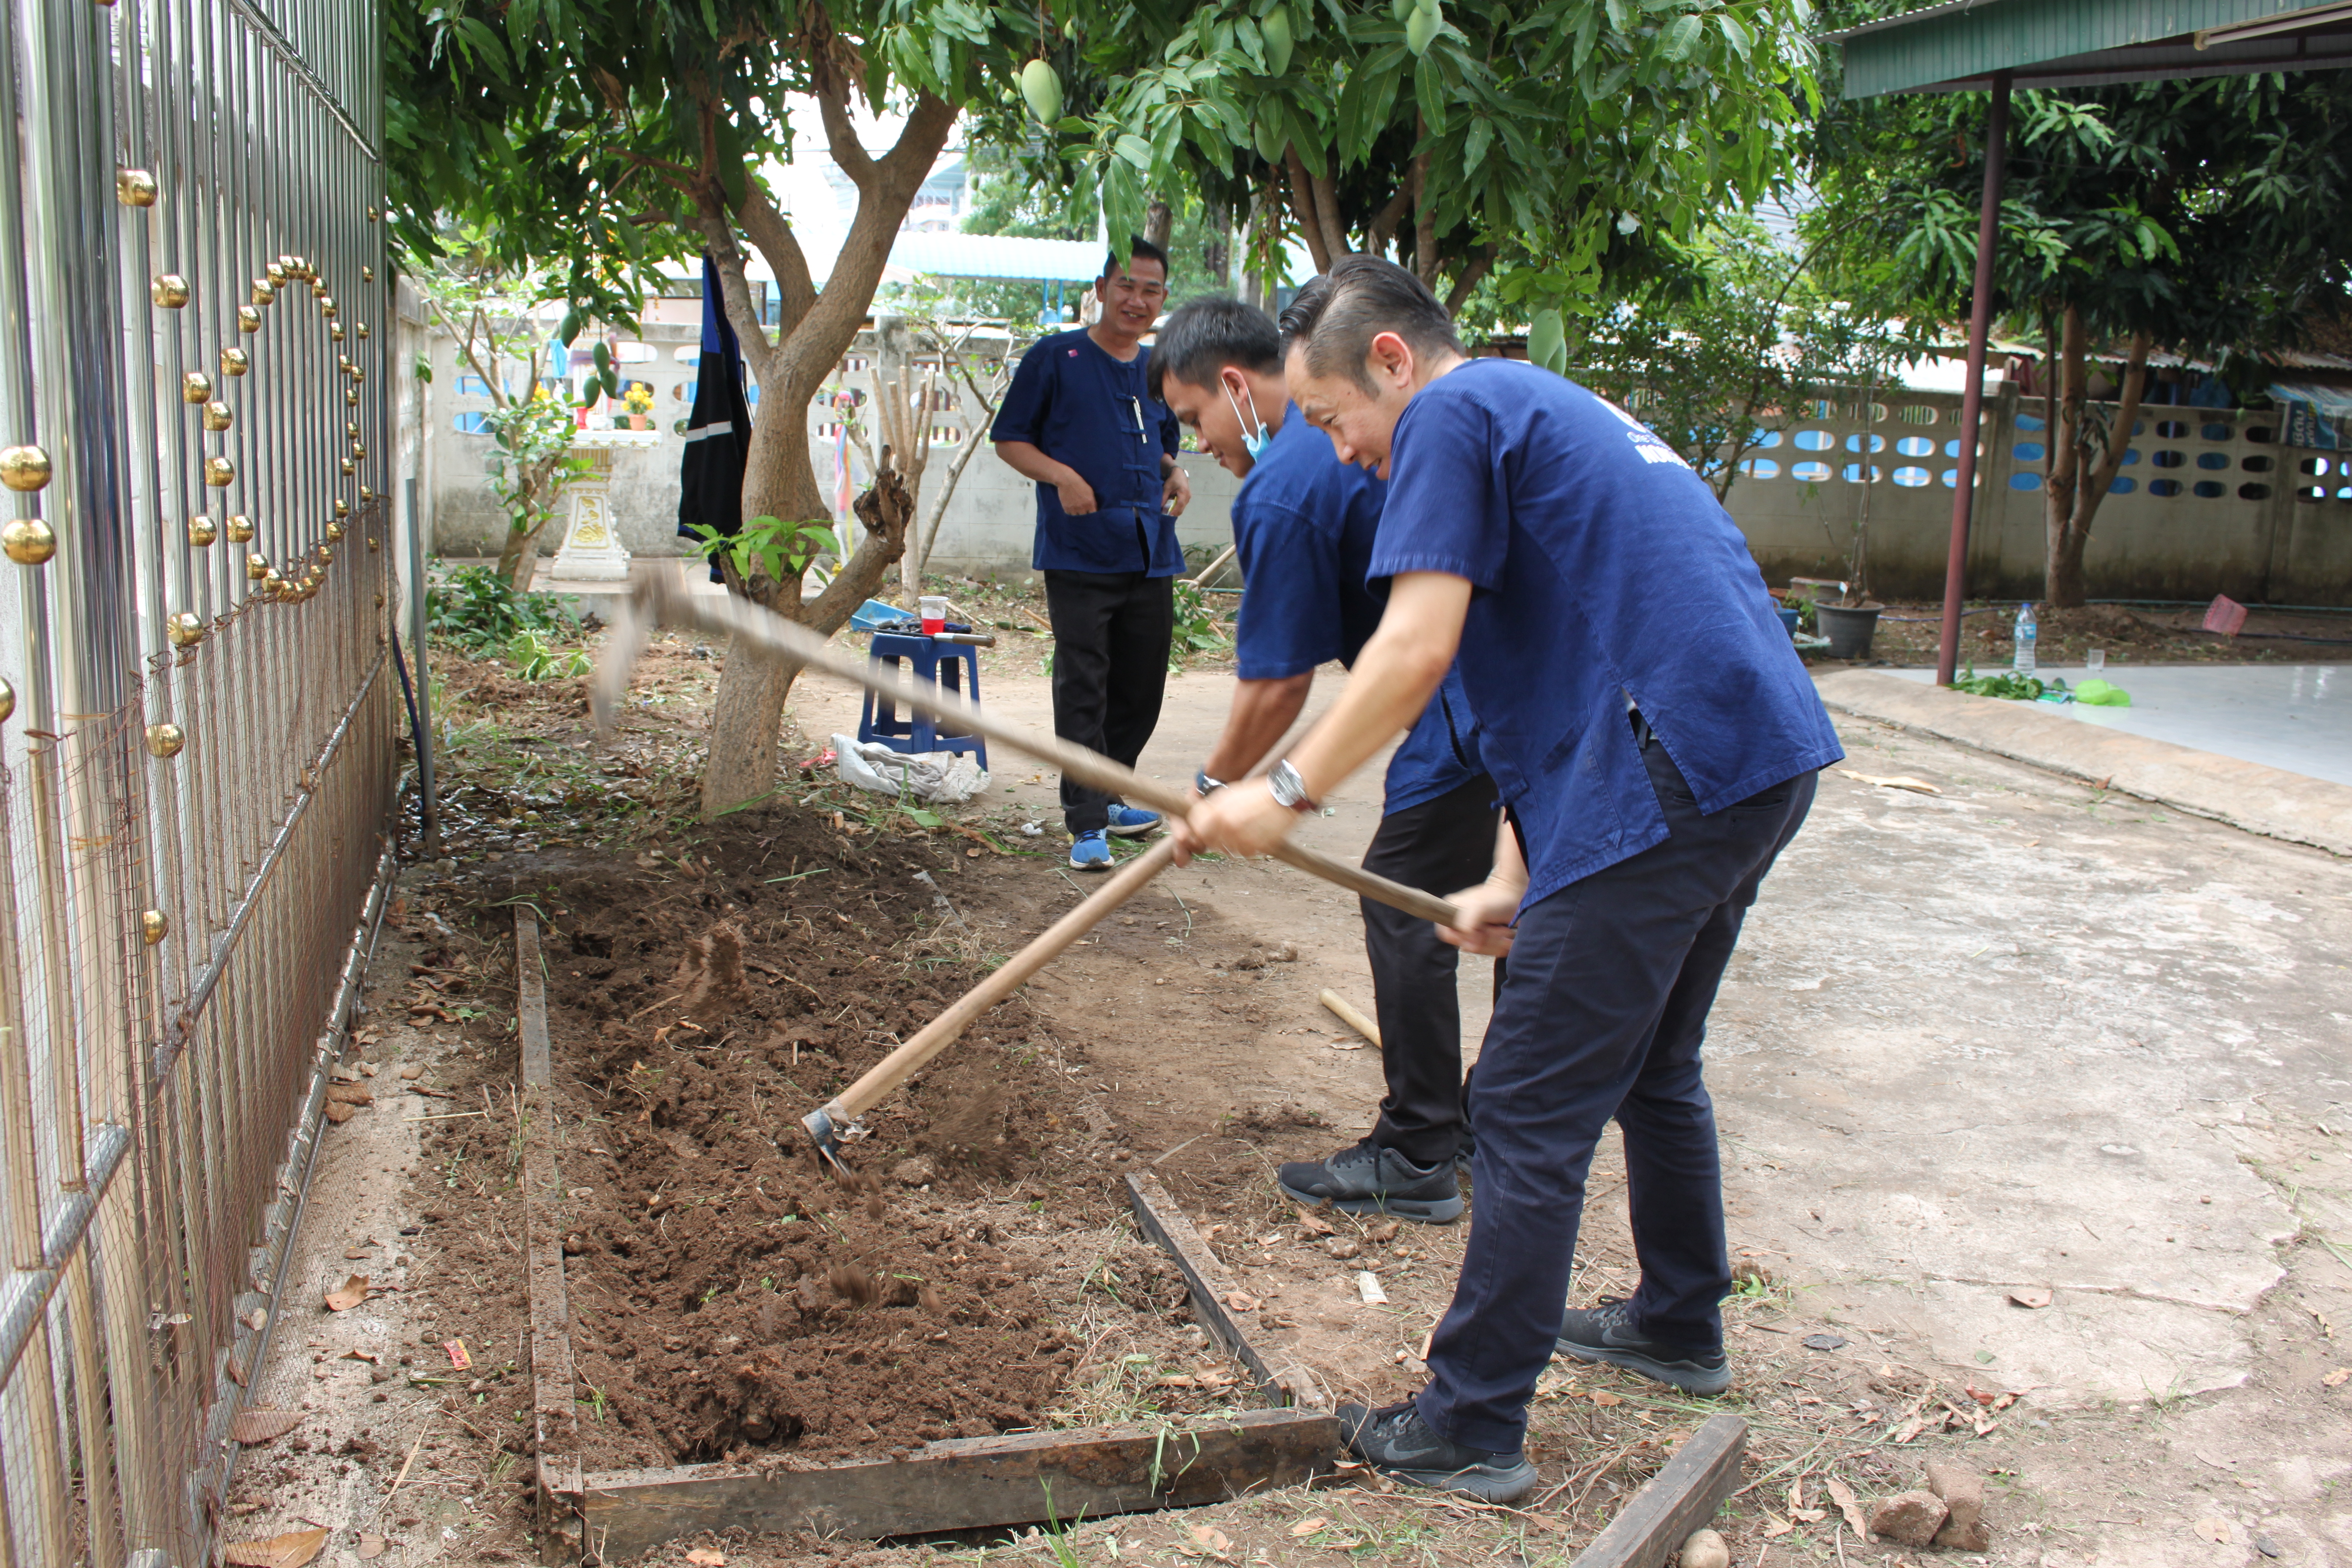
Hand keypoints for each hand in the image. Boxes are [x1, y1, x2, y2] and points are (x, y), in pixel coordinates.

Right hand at [1056, 474, 1098, 514]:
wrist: (1066, 480)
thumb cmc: (1080, 483)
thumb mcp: (1090, 491)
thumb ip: (1093, 501)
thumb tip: (1095, 509)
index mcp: (1090, 503)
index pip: (1094, 515)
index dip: (1093, 515)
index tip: (1092, 514)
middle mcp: (1082, 508)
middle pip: (1086, 517)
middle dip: (1086, 515)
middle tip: (1085, 514)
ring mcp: (1074, 509)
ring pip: (1078, 517)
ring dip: (1078, 515)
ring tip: (1078, 511)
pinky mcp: (1066, 508)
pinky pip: (1070, 515)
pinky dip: (1071, 513)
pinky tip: (1072, 509)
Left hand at [1162, 462, 1191, 517]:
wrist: (1179, 474)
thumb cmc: (1173, 480)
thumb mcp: (1166, 487)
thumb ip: (1164, 497)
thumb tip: (1160, 506)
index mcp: (1183, 492)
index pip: (1179, 504)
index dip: (1174, 510)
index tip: (1169, 515)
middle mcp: (1188, 496)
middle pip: (1182, 508)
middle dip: (1175, 513)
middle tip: (1167, 516)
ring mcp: (1188, 498)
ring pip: (1182, 508)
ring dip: (1176, 511)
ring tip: (1168, 513)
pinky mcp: (1187, 498)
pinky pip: (1182, 506)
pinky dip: (1177, 508)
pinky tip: (1172, 509)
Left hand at [1172, 780, 1298, 864]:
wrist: (1285, 796)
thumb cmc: (1256, 793)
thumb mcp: (1229, 794)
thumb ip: (1212, 808)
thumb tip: (1198, 819)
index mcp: (1219, 813)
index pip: (1198, 829)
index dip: (1200, 827)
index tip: (1206, 826)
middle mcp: (1228, 828)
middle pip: (1211, 842)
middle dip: (1215, 837)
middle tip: (1226, 829)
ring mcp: (1242, 840)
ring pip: (1227, 850)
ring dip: (1232, 842)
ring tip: (1243, 828)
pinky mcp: (1257, 848)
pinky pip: (1244, 853)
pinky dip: (1247, 847)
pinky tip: (1254, 834)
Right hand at [1435, 878, 1523, 955]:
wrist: (1515, 897)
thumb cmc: (1497, 899)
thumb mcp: (1480, 907)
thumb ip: (1467, 921)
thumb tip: (1466, 939)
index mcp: (1450, 912)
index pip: (1446, 934)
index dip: (1461, 938)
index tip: (1477, 933)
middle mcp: (1459, 923)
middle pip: (1465, 945)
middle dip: (1484, 940)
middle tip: (1495, 928)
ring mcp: (1472, 931)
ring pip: (1477, 950)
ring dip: (1494, 943)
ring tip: (1504, 931)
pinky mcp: (1484, 939)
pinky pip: (1487, 951)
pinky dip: (1499, 947)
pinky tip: (1506, 938)